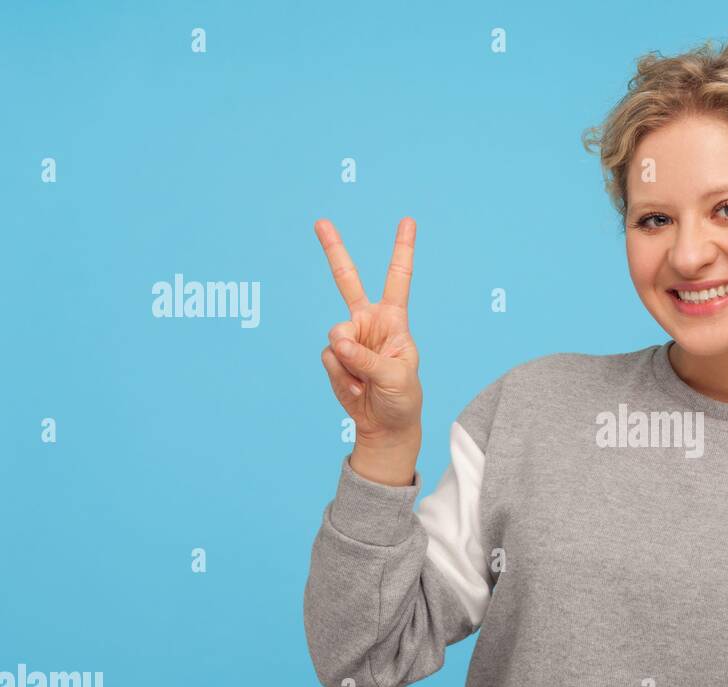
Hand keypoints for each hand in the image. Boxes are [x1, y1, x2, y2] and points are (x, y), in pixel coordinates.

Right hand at [315, 217, 422, 444]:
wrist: (385, 425)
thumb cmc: (402, 398)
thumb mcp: (396, 378)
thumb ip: (367, 358)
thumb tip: (337, 341)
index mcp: (394, 320)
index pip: (399, 279)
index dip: (402, 249)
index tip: (408, 220)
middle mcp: (369, 323)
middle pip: (347, 280)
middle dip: (333, 250)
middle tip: (320, 221)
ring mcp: (349, 338)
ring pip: (336, 336)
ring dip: (350, 364)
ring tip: (367, 381)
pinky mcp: (333, 356)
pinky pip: (329, 359)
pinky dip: (342, 377)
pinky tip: (356, 387)